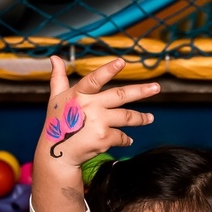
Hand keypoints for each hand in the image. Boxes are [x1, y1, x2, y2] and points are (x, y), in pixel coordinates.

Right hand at [38, 56, 159, 166]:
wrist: (59, 154)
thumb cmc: (57, 123)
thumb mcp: (55, 98)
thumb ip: (58, 77)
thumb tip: (55, 57)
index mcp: (79, 94)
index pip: (95, 79)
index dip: (108, 70)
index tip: (122, 62)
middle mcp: (90, 106)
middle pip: (121, 95)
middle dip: (141, 91)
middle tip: (156, 87)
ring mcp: (98, 123)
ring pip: (127, 117)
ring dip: (141, 118)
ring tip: (150, 118)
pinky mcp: (104, 139)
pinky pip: (122, 136)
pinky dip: (125, 139)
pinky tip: (127, 140)